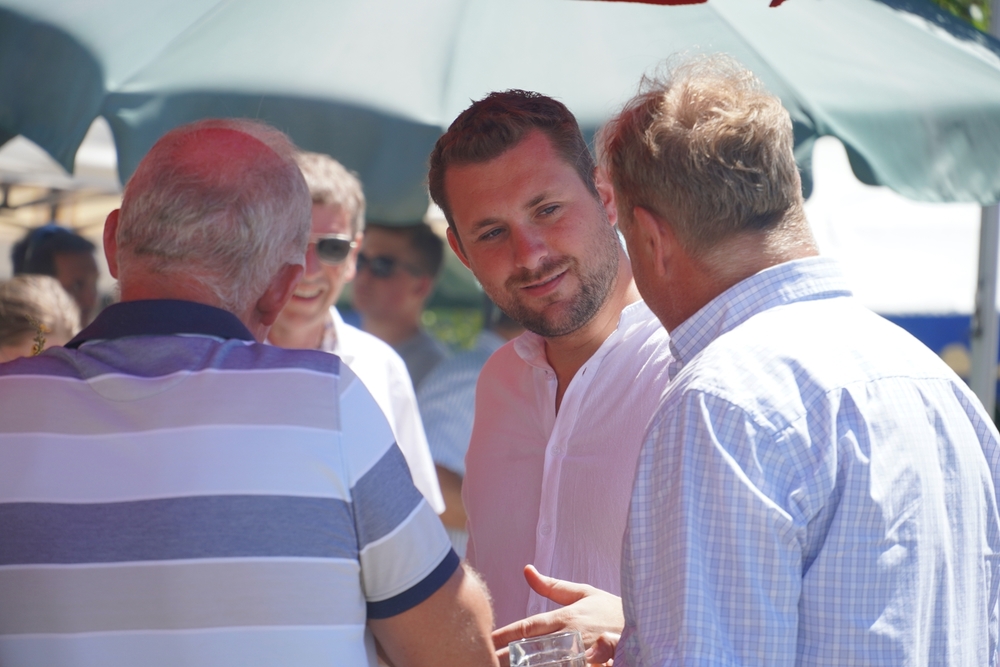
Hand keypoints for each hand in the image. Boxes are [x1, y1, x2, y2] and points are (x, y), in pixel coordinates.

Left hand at [492, 564, 623, 666]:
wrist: (652, 623)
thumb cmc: (614, 610)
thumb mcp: (585, 594)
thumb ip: (554, 587)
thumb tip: (527, 570)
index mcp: (564, 617)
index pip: (526, 627)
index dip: (502, 635)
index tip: (482, 640)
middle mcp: (570, 636)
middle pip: (529, 650)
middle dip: (506, 657)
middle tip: (485, 659)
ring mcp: (583, 653)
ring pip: (548, 664)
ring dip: (528, 664)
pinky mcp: (598, 663)